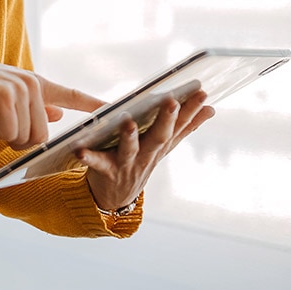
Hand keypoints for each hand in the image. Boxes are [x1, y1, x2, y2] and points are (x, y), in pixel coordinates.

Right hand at [0, 52, 102, 149]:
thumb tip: (57, 115)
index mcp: (35, 83)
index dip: (93, 105)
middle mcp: (32, 84)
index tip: (115, 110)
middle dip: (20, 140)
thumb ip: (34, 105)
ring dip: (5, 136)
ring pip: (26, 138)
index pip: (70, 94)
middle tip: (0, 124)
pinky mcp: (4, 97)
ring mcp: (20, 89)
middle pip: (42, 136)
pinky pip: (9, 134)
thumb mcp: (7, 95)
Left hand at [77, 89, 214, 211]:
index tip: (202, 92)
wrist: (116, 197)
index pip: (180, 125)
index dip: (191, 110)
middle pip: (159, 136)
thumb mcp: (163, 146)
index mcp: (160, 145)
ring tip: (128, 122)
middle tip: (172, 101)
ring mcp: (127, 164)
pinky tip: (80, 150)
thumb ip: (184, 128)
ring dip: (130, 136)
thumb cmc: (140, 162)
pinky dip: (89, 157)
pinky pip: (97, 163)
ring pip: (130, 150)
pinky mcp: (106, 172)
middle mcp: (147, 155)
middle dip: (167, 119)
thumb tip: (211, 109)